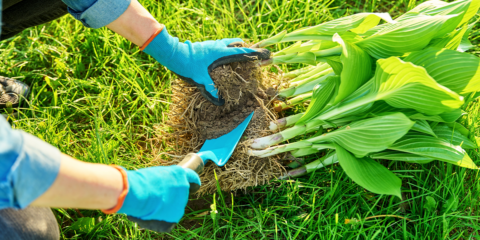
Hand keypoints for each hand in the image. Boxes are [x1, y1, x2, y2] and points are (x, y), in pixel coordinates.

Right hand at [117, 165, 200, 231]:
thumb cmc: (141, 181)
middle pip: (180, 195)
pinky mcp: (174, 218)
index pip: (192, 178)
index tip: (192, 186)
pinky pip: (168, 220)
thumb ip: (164, 181)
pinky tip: (151, 216)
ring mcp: (181, 204)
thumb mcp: (155, 175)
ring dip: (165, 208)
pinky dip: (160, 220)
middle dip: (171, 197)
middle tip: (156, 198)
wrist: (138, 193)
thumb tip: (163, 189)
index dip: (191, 182)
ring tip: (150, 206)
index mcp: (179, 174)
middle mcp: (184, 188)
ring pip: (174, 208)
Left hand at [142, 26, 269, 104]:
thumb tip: (219, 102)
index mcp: (220, 53)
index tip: (267, 55)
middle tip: (253, 57)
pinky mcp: (205, 45)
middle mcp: (218, 46)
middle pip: (238, 44)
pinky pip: (220, 45)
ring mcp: (212, 44)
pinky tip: (222, 58)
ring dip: (235, 48)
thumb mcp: (199, 79)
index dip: (255, 54)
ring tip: (239, 56)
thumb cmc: (187, 65)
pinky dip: (225, 49)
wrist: (172, 53)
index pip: (242, 52)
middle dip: (246, 50)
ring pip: (229, 43)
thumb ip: (210, 90)